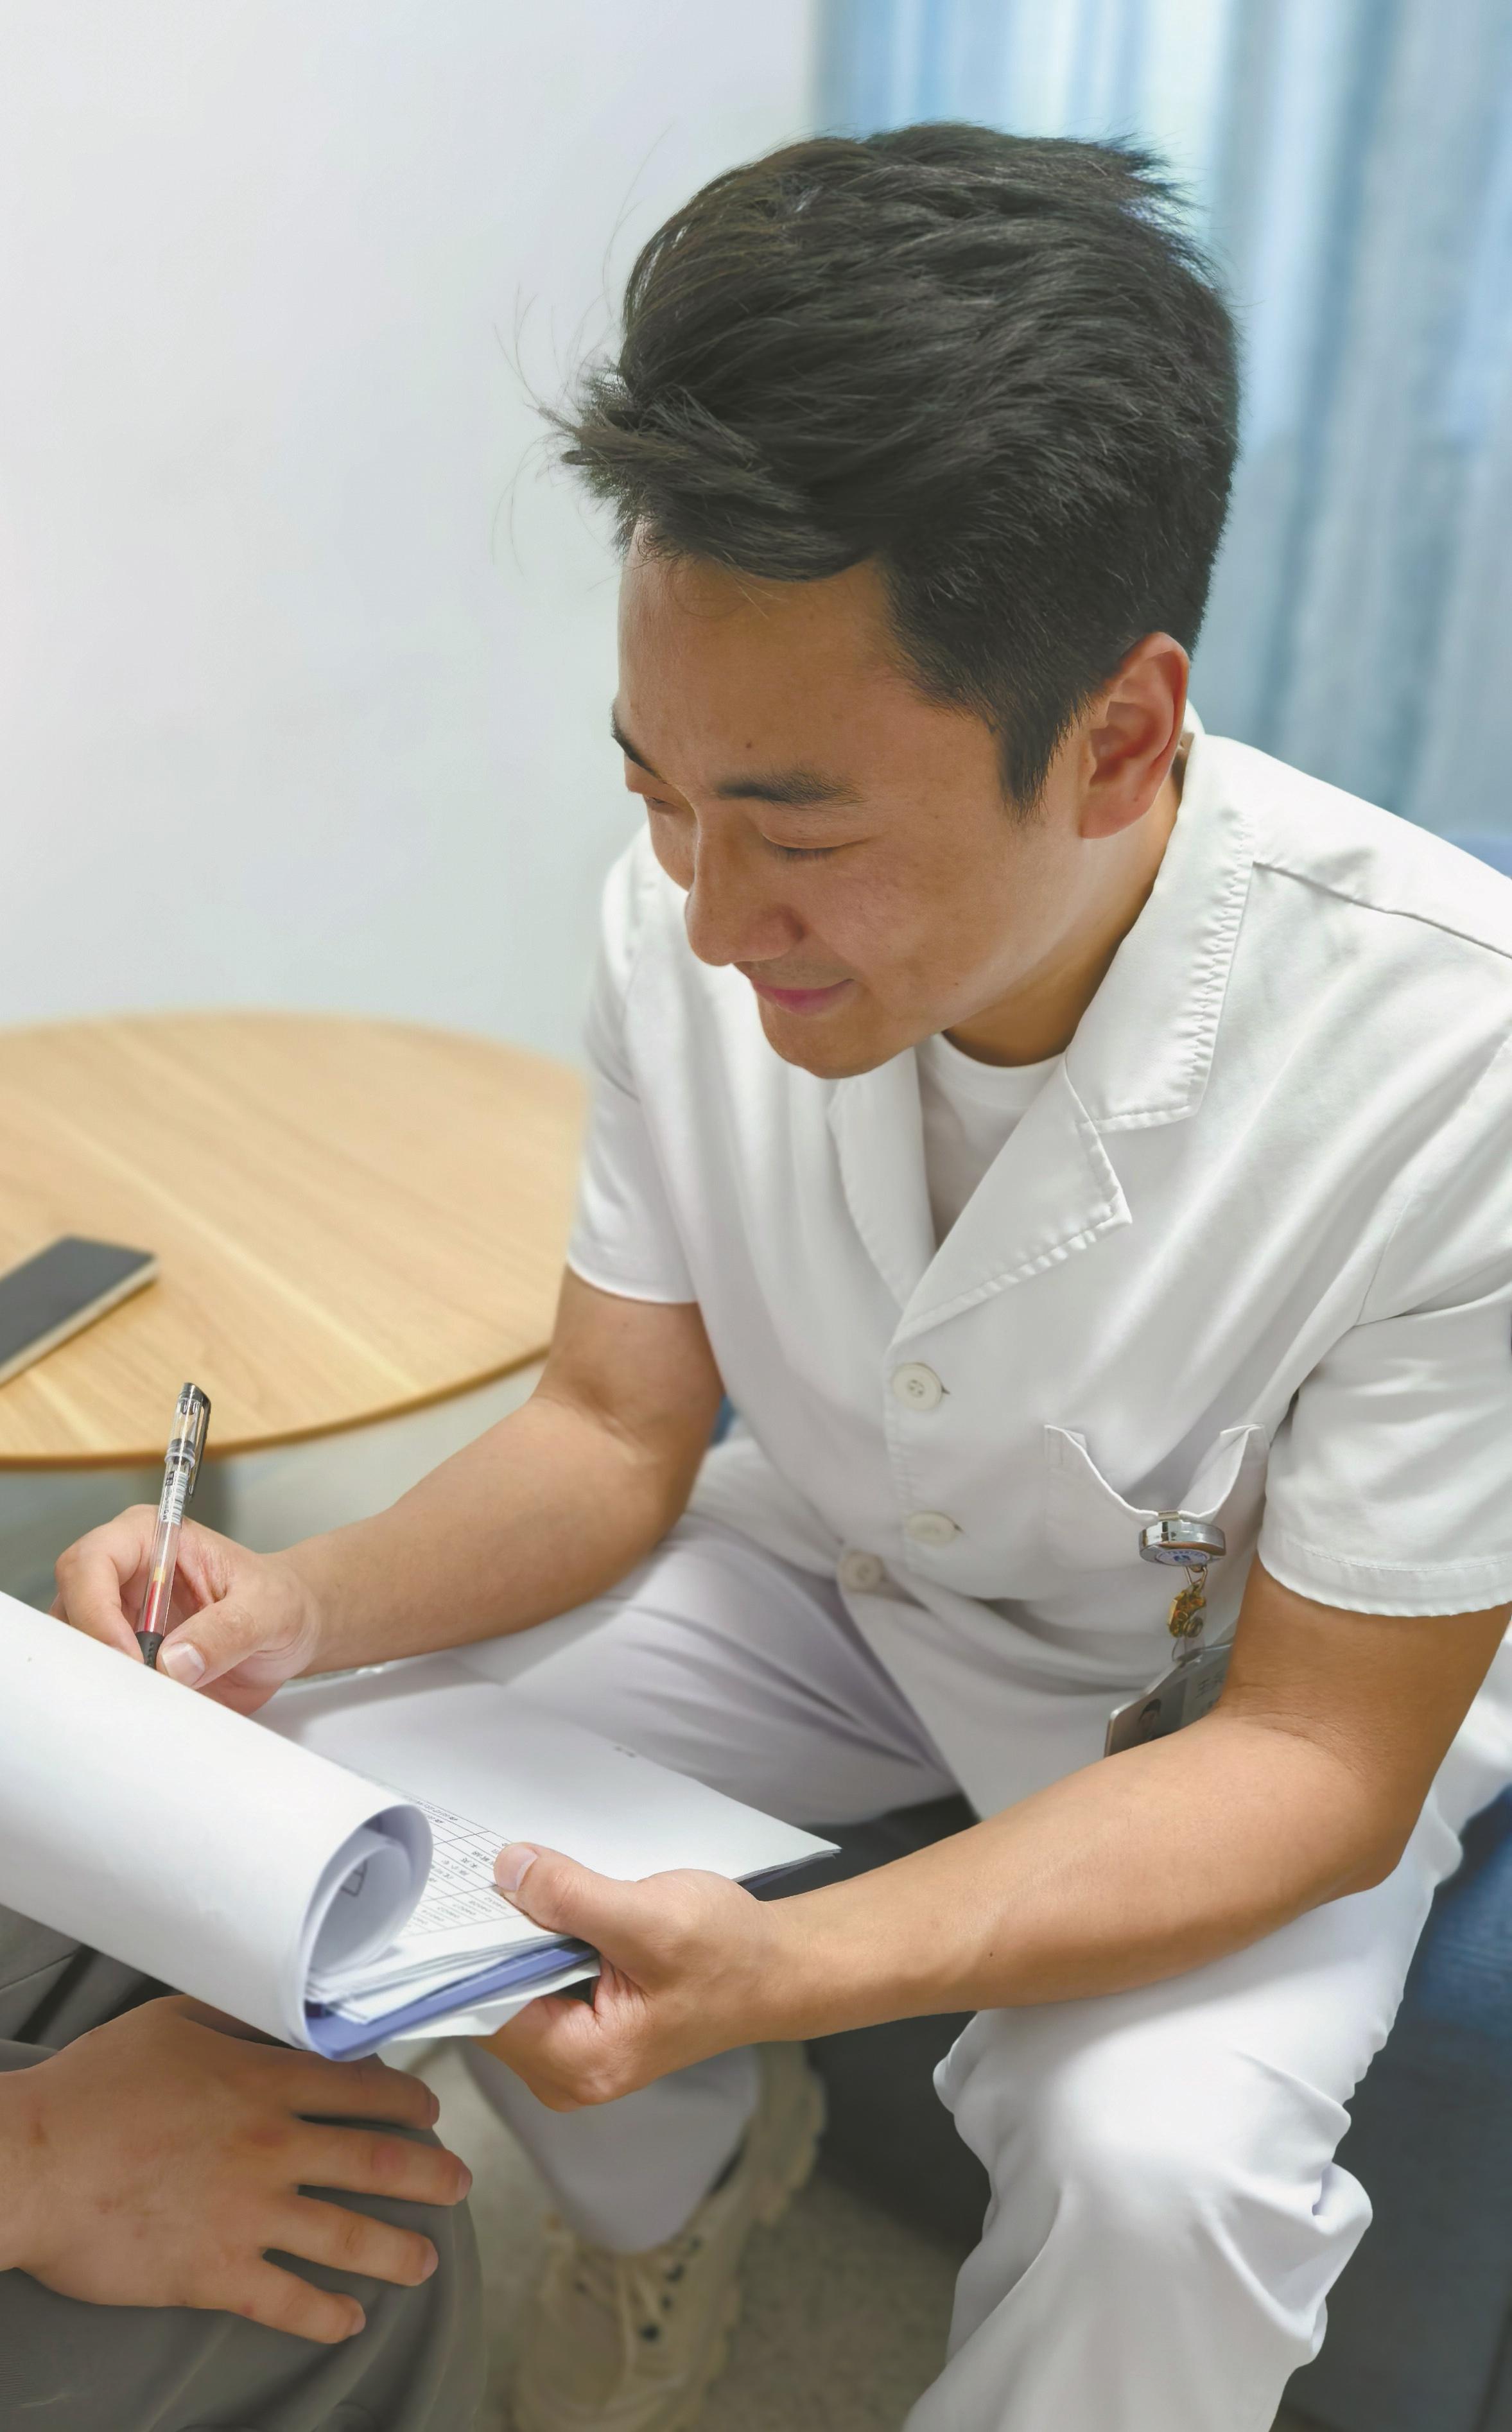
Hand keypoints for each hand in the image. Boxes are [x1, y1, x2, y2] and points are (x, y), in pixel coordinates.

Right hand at [0, 1997, 470, 2340]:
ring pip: (350, 2237)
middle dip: (433, 2177)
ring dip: (399, 2251)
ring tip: (426, 2261)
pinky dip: (327, 2315)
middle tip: (460, 2186)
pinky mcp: (216, 2273)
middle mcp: (272, 2146)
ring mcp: (249, 2214)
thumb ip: (237, 2018)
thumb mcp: (172, 2021)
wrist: (33, 2161)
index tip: (430, 2113)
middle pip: (379, 2162)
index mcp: (266, 2081)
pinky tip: (348, 2319)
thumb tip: (282, 2015)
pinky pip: (289, 2301)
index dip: (409, 2101)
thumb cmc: (93, 2087)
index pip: (364, 2088)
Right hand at [52, 1507, 321, 1710]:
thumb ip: (227, 1631)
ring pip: (74, 1650)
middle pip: (69, 1609)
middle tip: (134, 1688)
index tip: (130, 1656)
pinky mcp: (125, 1656)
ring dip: (101, 1680)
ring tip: (148, 1699)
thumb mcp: (269, 1610)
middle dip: (92, 1652)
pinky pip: (98, 1680)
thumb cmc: (281, 1600)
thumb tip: (175, 1662)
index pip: (91, 1562)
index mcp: (152, 1538)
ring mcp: (118, 1618)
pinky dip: (112, 1698)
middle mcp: (123, 1575)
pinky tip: (147, 1709)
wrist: (294, 1628)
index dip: (96, 1610)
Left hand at [478, 1844, 790, 2107]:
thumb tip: (506, 1870)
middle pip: (492, 1998)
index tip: (464, 1892)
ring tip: (530, 1881)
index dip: (471, 1948)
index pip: (486, 2008)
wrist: (777, 1968)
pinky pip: (535, 1980)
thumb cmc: (730, 1955)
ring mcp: (571, 2051)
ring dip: (518, 1933)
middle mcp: (565, 2072)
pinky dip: (538, 1940)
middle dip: (495, 1937)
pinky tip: (551, 1904)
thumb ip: (573, 1898)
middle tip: (498, 1872)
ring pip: (511, 1985)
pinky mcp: (581, 2024)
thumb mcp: (651, 1918)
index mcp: (579, 2063)